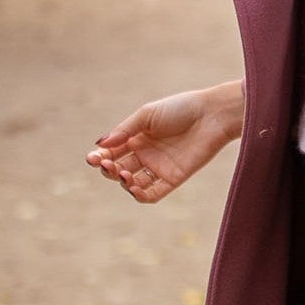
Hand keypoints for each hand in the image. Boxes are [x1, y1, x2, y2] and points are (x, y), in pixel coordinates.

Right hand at [87, 82, 243, 202]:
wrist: (212, 115)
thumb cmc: (180, 109)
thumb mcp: (147, 115)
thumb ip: (125, 130)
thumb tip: (100, 145)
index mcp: (136, 137)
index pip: (111, 153)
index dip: (100, 158)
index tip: (92, 158)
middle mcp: (145, 155)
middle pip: (119, 169)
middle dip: (108, 170)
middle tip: (107, 165)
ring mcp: (158, 168)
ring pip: (133, 183)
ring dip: (123, 182)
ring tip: (124, 173)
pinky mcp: (173, 179)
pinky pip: (152, 194)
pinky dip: (140, 195)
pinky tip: (133, 188)